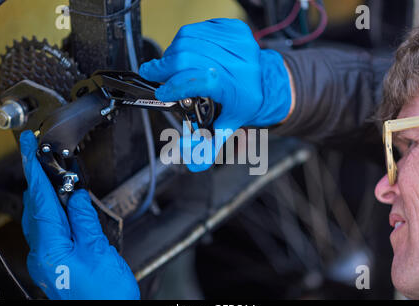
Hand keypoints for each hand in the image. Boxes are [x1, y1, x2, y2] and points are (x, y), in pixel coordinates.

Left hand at [20, 131, 139, 299]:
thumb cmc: (106, 295)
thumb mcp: (99, 251)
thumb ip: (85, 221)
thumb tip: (75, 197)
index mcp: (50, 249)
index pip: (39, 200)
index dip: (33, 170)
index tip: (28, 148)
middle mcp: (42, 255)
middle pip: (36, 209)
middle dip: (41, 182)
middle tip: (49, 161)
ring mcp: (47, 261)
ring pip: (42, 221)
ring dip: (49, 198)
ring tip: (61, 182)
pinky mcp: (56, 264)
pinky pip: (50, 233)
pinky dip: (56, 215)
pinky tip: (68, 210)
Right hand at [139, 18, 291, 171]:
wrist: (264, 82)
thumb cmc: (245, 103)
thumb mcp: (229, 127)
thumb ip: (208, 147)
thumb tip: (193, 164)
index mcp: (237, 86)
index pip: (199, 79)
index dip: (175, 85)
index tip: (162, 92)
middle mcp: (239, 61)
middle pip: (189, 56)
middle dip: (165, 66)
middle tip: (154, 73)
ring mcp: (237, 41)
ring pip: (190, 39)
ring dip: (172, 53)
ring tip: (169, 65)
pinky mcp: (233, 28)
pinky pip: (198, 28)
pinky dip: (185, 39)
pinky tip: (184, 51)